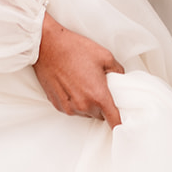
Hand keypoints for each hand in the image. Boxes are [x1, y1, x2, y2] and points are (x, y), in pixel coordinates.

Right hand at [34, 12, 123, 126]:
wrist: (47, 46)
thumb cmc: (75, 49)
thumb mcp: (105, 56)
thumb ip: (118, 71)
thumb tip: (121, 78)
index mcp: (98, 96)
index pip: (114, 120)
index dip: (120, 124)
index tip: (124, 125)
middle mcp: (83, 106)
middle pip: (99, 115)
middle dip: (102, 105)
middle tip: (99, 87)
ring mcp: (69, 107)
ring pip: (85, 113)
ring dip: (87, 103)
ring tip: (83, 83)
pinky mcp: (57, 104)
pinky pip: (72, 109)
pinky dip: (75, 101)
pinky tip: (72, 85)